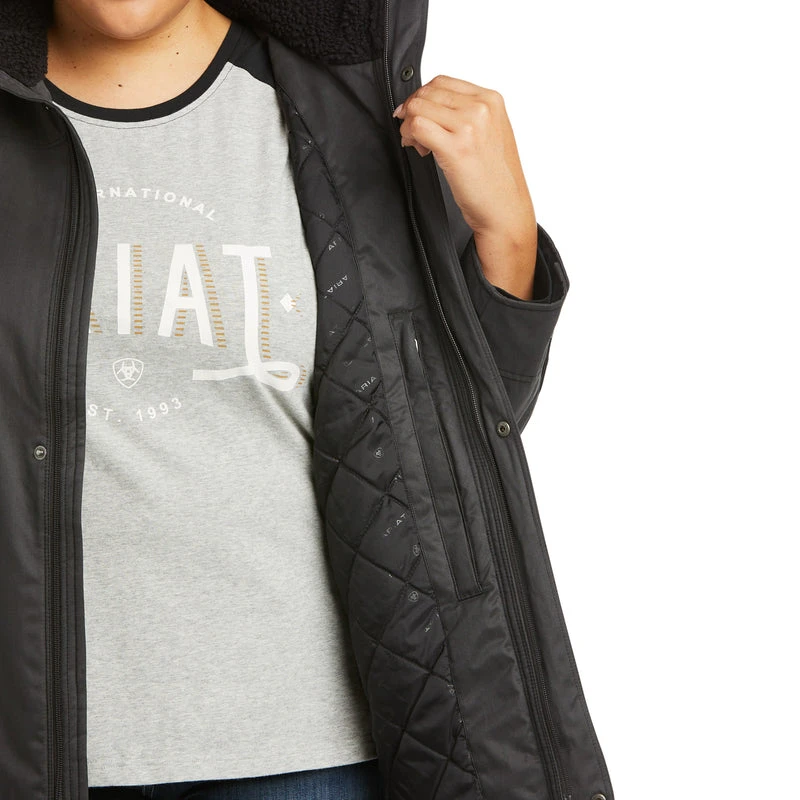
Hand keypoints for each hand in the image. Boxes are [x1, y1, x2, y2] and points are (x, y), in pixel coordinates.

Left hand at [393, 75, 537, 299]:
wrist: (505, 208)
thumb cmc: (496, 178)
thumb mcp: (489, 133)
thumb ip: (466, 114)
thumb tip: (431, 106)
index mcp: (491, 99)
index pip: (442, 82)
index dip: (422, 97)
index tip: (416, 114)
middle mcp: (482, 108)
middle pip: (428, 93)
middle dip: (413, 112)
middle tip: (415, 135)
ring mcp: (469, 126)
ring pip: (419, 107)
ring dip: (410, 126)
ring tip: (419, 145)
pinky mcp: (456, 148)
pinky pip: (418, 126)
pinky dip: (410, 136)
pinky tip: (418, 150)